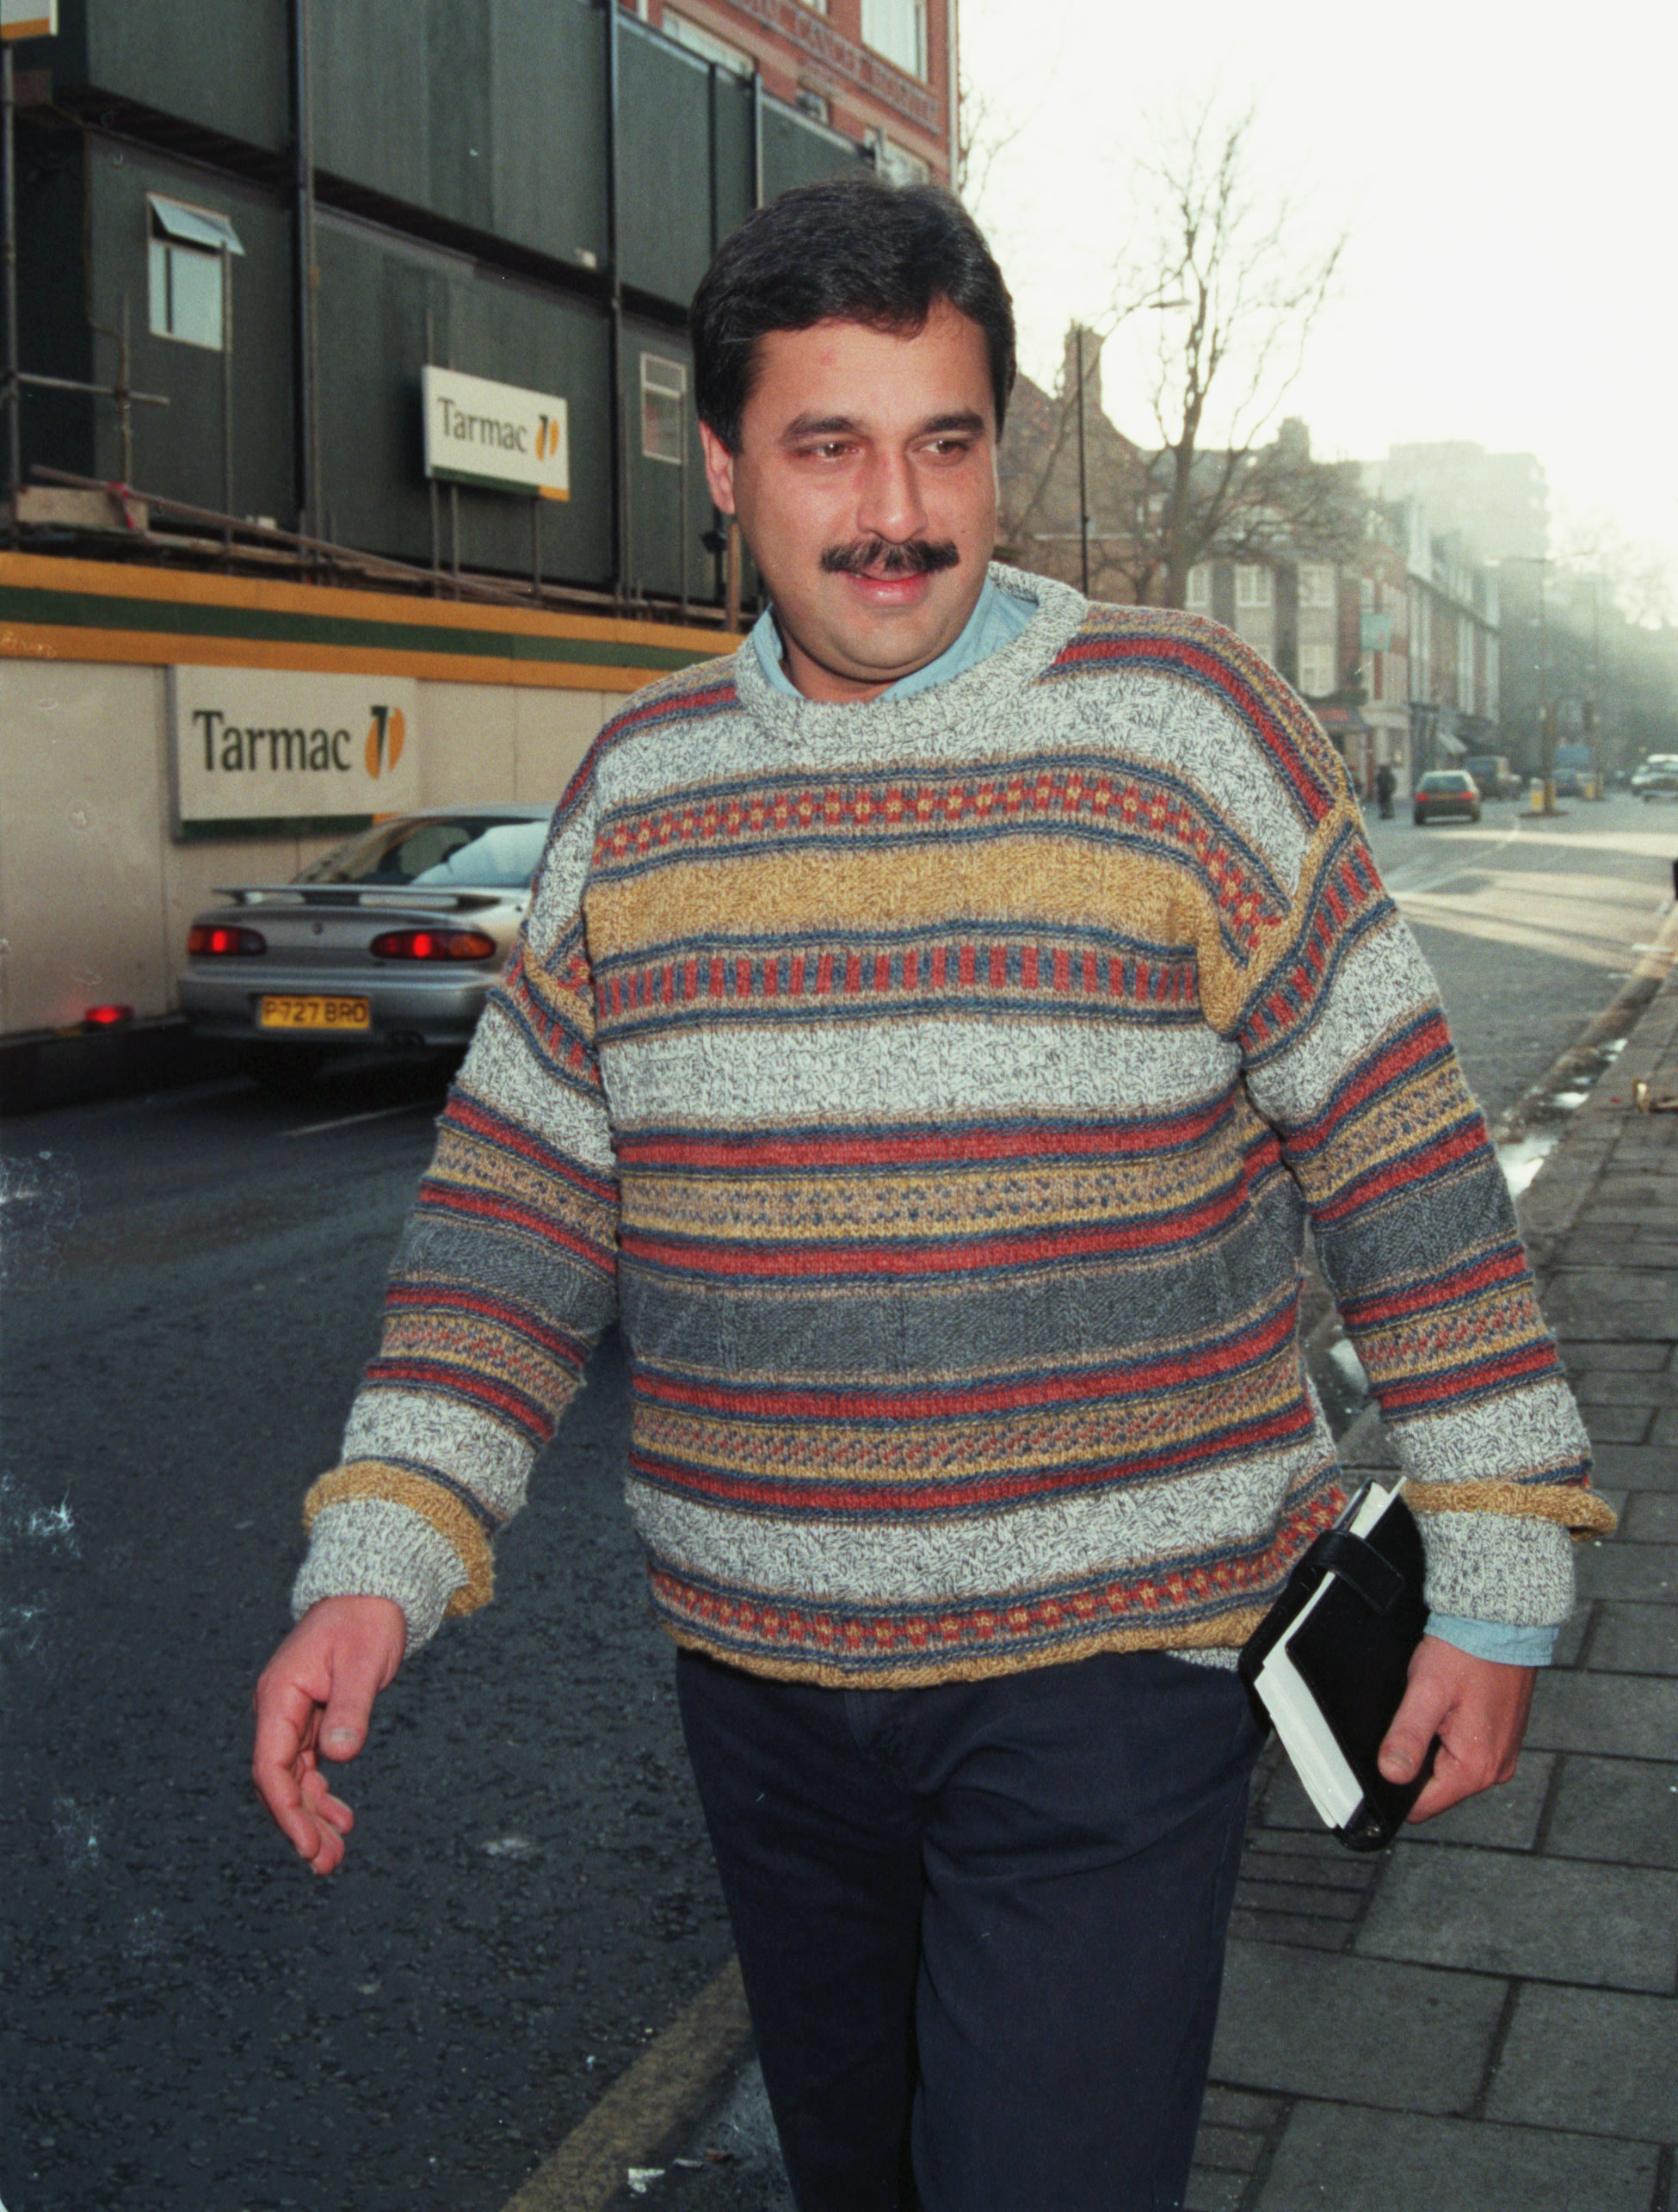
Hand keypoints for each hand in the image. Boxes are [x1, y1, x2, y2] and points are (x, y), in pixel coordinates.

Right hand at [251, 1596, 406, 1874]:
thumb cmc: (366, 1621)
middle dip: (299, 1825)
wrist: (372, 1593)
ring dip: (310, 1817)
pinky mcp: (313, 1719)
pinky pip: (310, 1767)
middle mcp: (280, 1710)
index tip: (305, 1844)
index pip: (271, 1765)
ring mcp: (294, 1716)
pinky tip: (341, 1820)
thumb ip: (350, 1709)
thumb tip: (338, 1757)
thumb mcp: (363, 1663)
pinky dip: (322, 1795)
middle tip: (326, 1864)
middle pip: (280, 1781)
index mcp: (280, 1696)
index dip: (285, 1810)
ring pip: (295, 1779)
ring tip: (334, 1855)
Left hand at [1378, 1634, 1535, 1823]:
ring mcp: (1501, 1755)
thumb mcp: (1426, 1692)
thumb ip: (1407, 1736)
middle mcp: (1495, 1769)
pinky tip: (1447, 1709)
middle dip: (1416, 1762)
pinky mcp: (1501, 1739)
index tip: (1387, 1759)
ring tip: (1432, 1710)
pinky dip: (1450, 1736)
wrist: (1499, 1624)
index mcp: (1476, 1768)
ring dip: (1433, 1746)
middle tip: (1413, 1720)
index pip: (1422, 1806)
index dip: (1396, 1789)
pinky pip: (1465, 1752)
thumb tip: (1390, 1774)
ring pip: (1449, 1769)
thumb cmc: (1466, 1653)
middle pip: (1436, 1789)